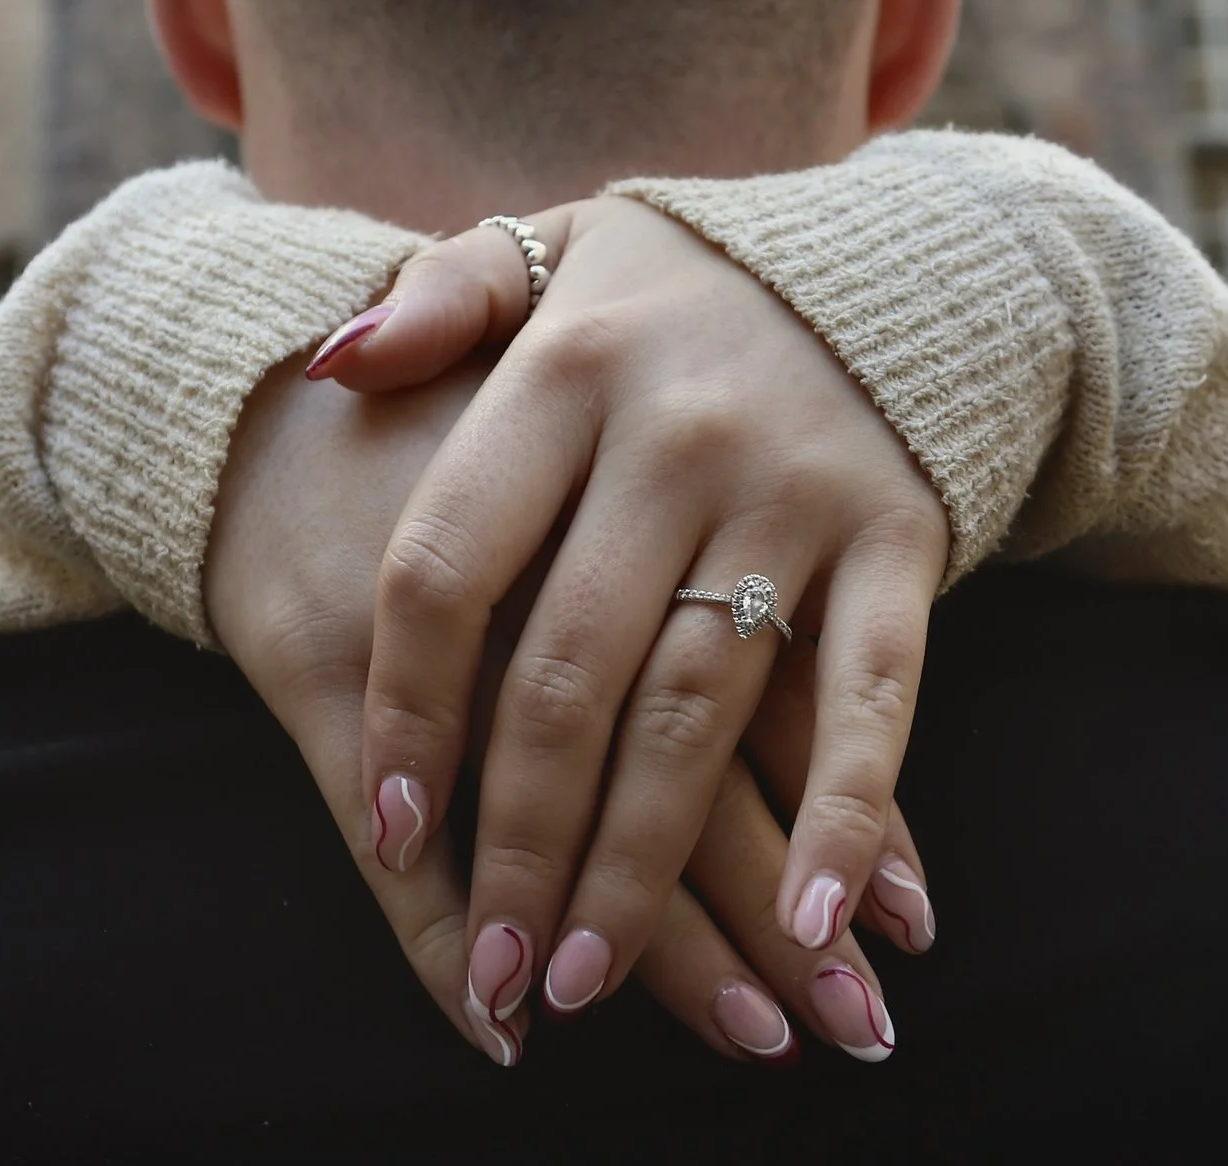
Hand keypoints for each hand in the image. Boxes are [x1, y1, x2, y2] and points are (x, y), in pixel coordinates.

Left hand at [322, 198, 948, 1032]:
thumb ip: (437, 299)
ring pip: (700, 710)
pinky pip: (876, 693)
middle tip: (493, 970)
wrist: (886, 253)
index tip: (387, 825)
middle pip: (570, 671)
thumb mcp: (551, 246)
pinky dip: (851, 814)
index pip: (452, 561)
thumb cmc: (678, 281)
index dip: (409, 705)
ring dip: (642, 865)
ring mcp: (795, 490)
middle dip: (520, 839)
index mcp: (569, 367)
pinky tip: (809, 919)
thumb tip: (327, 364)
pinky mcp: (900, 535)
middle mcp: (677, 434)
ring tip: (584, 981)